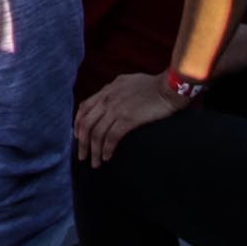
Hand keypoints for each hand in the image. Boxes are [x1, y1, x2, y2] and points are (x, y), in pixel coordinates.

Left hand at [73, 71, 191, 168]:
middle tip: (82, 157)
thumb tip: (108, 99)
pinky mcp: (128, 119)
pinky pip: (111, 137)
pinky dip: (107, 149)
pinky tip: (107, 157)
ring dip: (94, 151)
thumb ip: (115, 90)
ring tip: (95, 163)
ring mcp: (116, 109)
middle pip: (86, 124)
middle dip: (82, 143)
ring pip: (97, 133)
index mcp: (106, 90)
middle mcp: (107, 99)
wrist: (168, 87)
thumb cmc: (153, 85)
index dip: (78, 124)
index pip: (84, 107)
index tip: (77, 137)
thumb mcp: (127, 82)